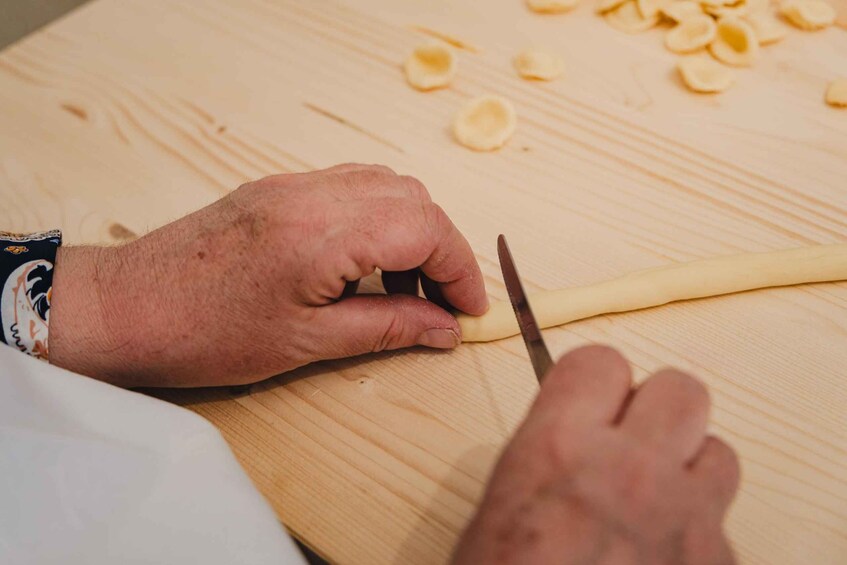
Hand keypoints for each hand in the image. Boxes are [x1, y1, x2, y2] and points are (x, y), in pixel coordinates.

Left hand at [48, 164, 487, 386]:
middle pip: (414, 199)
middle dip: (442, 249)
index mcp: (323, 234)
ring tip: (403, 289)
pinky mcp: (277, 188)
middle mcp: (313, 193)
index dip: (459, 270)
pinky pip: (351, 186)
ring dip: (411, 231)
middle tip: (441, 303)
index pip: (425, 230)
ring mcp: (293, 184)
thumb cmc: (205, 333)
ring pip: (386, 185)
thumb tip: (444, 329)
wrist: (127, 306)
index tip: (467, 312)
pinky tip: (365, 264)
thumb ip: (387, 328)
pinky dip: (378, 219)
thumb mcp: (306, 343)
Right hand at [452, 346, 738, 564]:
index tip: (589, 402)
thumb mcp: (499, 515)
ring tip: (655, 500)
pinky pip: (725, 526)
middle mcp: (631, 473)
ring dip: (690, 468)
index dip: (595, 382)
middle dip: (658, 410)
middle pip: (682, 390)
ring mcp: (687, 524)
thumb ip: (546, 459)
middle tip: (630, 443)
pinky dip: (699, 534)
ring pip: (721, 453)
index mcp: (559, 452)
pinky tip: (663, 561)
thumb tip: (574, 437)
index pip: (601, 362)